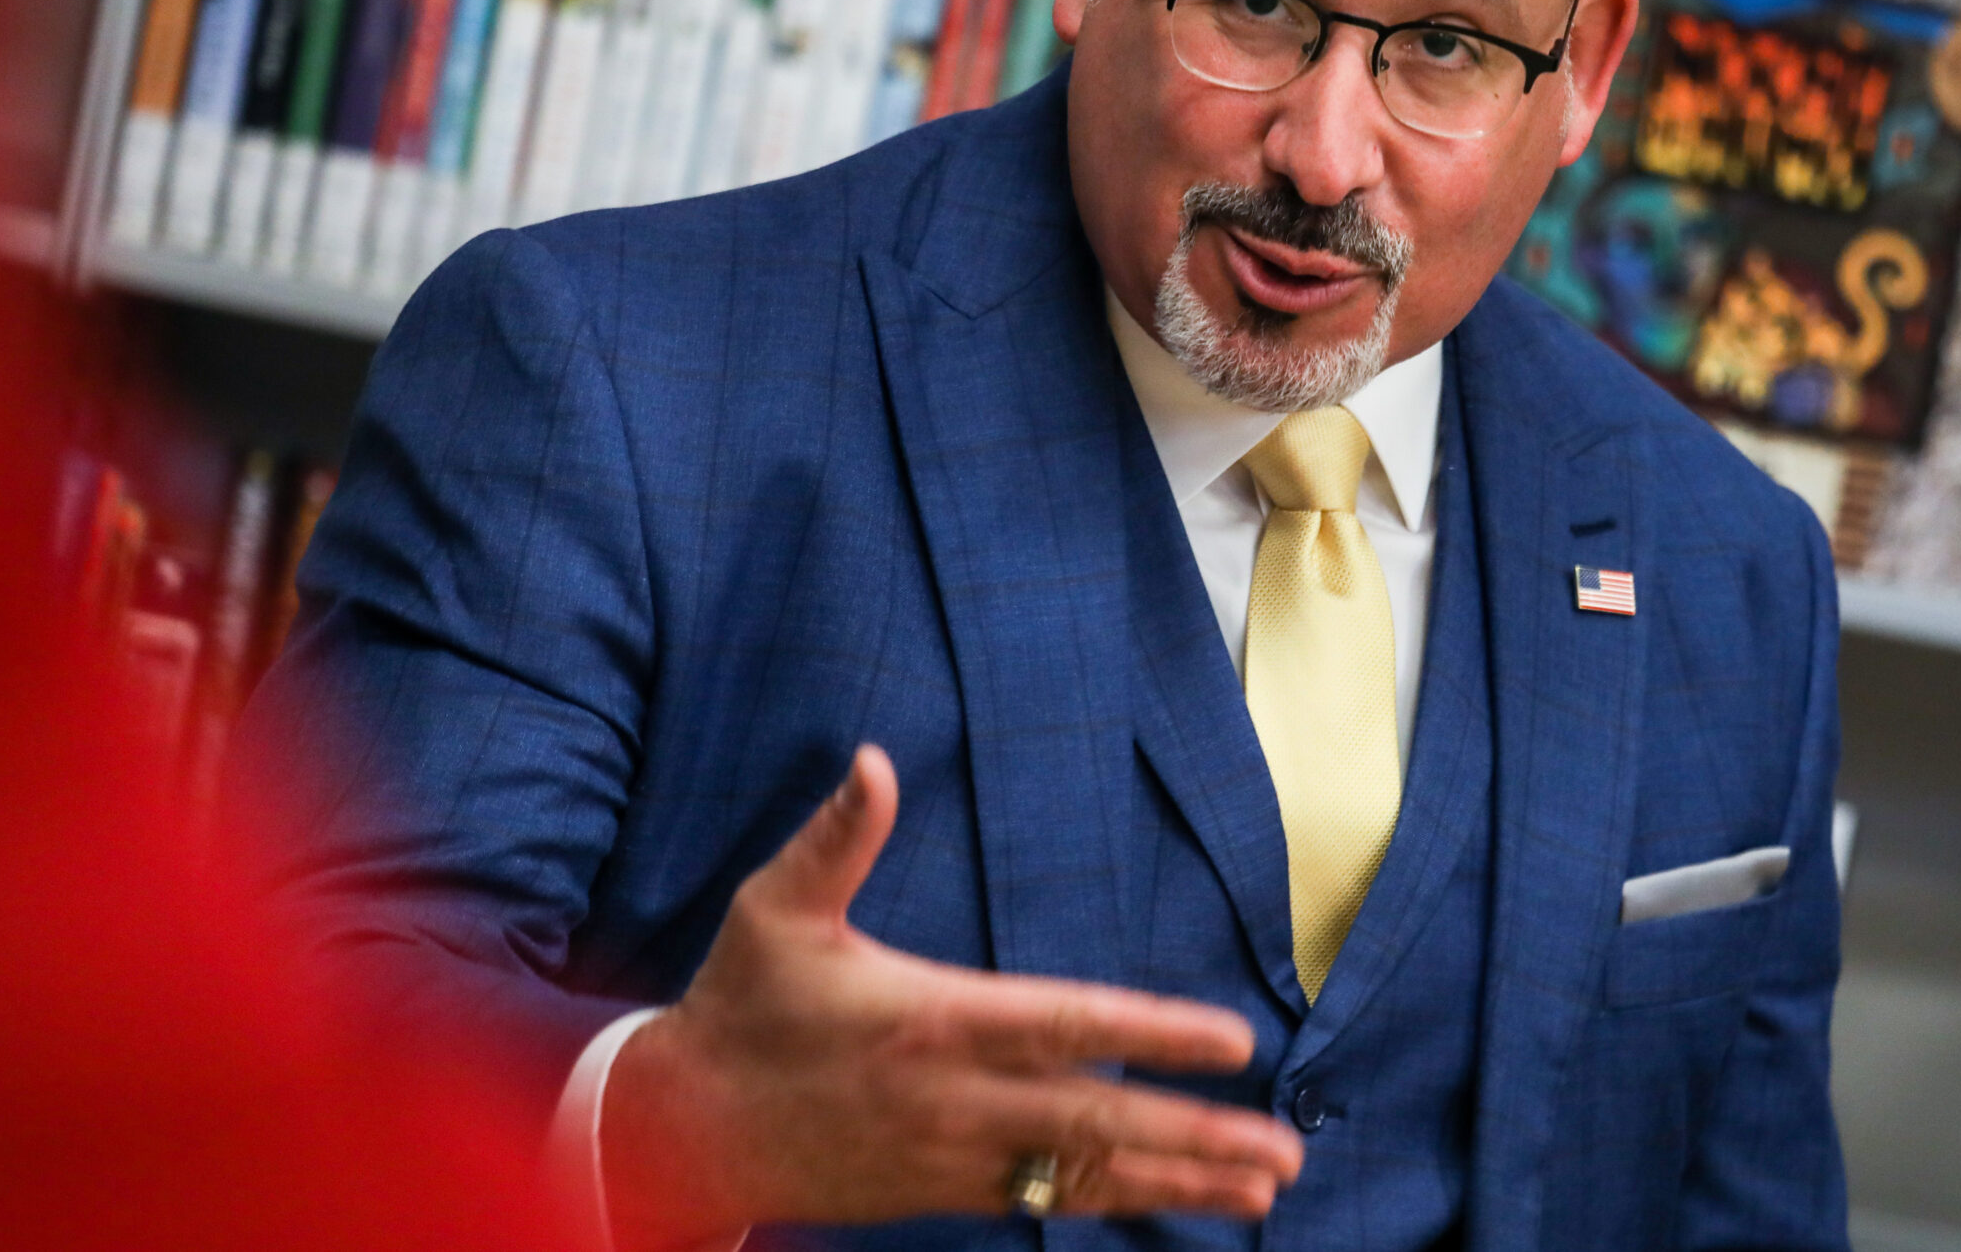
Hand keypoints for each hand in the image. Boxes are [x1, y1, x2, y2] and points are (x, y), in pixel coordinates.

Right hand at [600, 745, 1304, 1247]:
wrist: (678, 1134)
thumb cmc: (739, 1007)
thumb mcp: (775, 912)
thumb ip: (836, 838)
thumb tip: (872, 759)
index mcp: (933, 1021)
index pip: (1065, 1027)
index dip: (1152, 1035)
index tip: (1231, 1042)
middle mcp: (956, 1100)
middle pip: (1096, 1125)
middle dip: (1194, 1137)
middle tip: (1281, 1151)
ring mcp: (955, 1157)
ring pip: (1084, 1176)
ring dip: (1179, 1181)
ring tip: (1262, 1188)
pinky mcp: (944, 1193)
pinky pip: (1049, 1201)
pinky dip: (1120, 1201)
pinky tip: (1180, 1199)